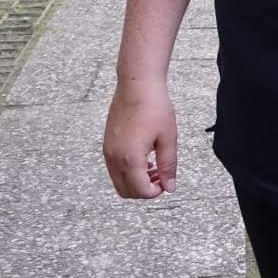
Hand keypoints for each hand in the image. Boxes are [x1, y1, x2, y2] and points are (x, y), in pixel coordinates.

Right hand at [102, 81, 178, 197]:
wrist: (137, 85)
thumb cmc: (154, 107)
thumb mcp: (168, 138)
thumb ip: (168, 165)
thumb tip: (170, 187)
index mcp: (130, 158)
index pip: (140, 191)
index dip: (156, 191)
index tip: (167, 181)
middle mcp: (114, 158)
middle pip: (126, 191)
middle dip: (145, 189)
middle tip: (162, 176)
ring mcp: (108, 152)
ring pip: (119, 182)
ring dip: (136, 181)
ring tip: (155, 167)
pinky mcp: (107, 145)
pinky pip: (115, 169)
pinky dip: (128, 172)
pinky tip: (145, 159)